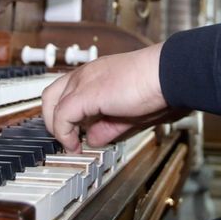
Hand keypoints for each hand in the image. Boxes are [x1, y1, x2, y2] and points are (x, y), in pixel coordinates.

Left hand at [42, 42, 170, 152]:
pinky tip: (75, 145)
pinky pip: (62, 116)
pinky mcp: (86, 94)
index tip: (74, 133)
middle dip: (52, 120)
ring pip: (51, 104)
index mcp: (97, 74)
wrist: (169, 73)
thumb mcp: (128, 112)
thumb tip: (93, 138)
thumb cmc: (160, 87)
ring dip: (57, 129)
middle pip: (51, 95)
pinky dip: (64, 134)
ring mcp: (84, 81)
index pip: (67, 91)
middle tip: (65, 139)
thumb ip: (108, 125)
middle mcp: (86, 74)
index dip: (64, 115)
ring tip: (70, 145)